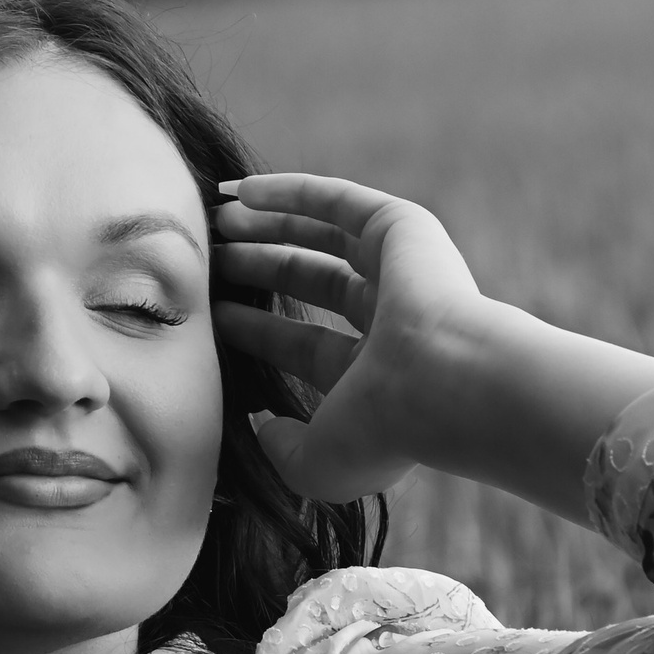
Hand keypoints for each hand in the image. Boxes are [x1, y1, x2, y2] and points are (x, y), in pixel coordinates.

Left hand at [213, 173, 483, 503]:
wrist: (444, 385)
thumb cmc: (383, 431)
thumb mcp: (318, 462)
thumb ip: (284, 449)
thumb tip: (262, 425)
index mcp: (374, 376)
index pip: (302, 345)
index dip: (254, 329)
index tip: (209, 316)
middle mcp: (391, 320)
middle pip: (310, 283)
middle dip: (258, 268)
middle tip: (210, 260)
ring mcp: (401, 271)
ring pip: (322, 237)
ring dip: (269, 225)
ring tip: (216, 219)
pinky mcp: (402, 228)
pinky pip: (336, 200)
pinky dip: (289, 192)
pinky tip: (242, 191)